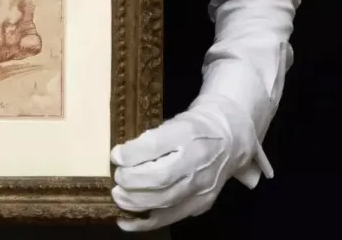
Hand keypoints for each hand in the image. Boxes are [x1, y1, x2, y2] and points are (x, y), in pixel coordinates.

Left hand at [110, 94, 259, 230]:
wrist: (231, 138)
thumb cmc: (194, 128)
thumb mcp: (173, 122)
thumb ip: (150, 139)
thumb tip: (121, 157)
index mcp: (188, 132)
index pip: (156, 145)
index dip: (132, 154)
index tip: (116, 155)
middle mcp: (197, 160)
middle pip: (160, 177)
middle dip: (132, 181)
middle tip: (117, 178)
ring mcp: (202, 185)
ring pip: (164, 200)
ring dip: (135, 201)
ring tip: (119, 196)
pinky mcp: (202, 203)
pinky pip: (170, 217)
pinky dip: (144, 223)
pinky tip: (125, 221)